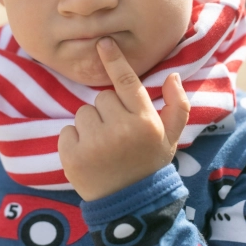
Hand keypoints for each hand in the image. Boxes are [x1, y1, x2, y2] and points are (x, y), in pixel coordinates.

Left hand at [58, 37, 189, 200]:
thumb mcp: (170, 137)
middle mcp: (120, 130)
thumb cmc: (149, 164)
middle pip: (101, 98)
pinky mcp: (72, 156)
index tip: (102, 41)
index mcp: (145, 122)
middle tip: (116, 135)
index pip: (127, 83)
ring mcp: (95, 144)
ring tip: (103, 147)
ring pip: (83, 113)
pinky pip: (67, 131)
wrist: (129, 203)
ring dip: (91, 125)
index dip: (114, 60)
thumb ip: (177, 106)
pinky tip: (88, 156)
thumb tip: (173, 75)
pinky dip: (75, 140)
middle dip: (107, 111)